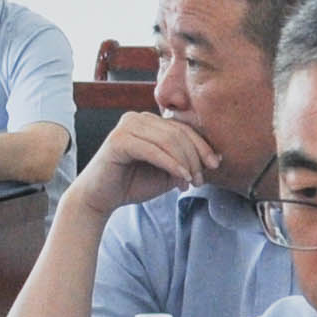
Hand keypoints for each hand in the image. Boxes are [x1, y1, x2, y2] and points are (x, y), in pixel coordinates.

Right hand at [73, 108, 217, 216]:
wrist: (99, 199)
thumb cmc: (131, 184)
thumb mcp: (167, 172)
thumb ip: (186, 162)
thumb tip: (218, 156)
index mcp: (148, 121)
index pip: (182, 128)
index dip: (202, 145)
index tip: (214, 165)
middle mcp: (137, 118)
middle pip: (178, 133)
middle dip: (194, 157)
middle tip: (199, 180)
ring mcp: (126, 127)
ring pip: (168, 140)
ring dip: (184, 163)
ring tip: (189, 182)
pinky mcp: (118, 141)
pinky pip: (153, 150)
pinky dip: (170, 164)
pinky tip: (180, 178)